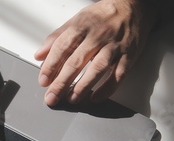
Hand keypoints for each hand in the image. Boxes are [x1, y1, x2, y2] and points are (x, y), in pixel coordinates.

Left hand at [35, 0, 156, 105]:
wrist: (134, 5)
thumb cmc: (102, 15)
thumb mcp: (76, 20)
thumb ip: (57, 38)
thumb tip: (39, 55)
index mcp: (82, 25)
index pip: (62, 47)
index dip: (51, 65)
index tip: (43, 81)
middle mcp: (98, 35)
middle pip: (76, 62)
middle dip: (62, 82)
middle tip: (52, 97)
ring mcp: (115, 46)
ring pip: (98, 69)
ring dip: (83, 86)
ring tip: (72, 99)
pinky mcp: (129, 55)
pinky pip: (118, 75)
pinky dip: (107, 88)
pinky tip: (95, 97)